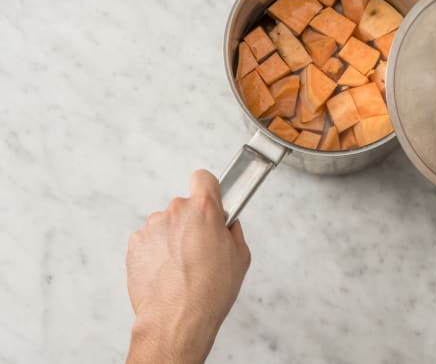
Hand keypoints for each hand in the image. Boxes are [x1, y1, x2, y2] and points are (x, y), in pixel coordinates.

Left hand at [126, 169, 250, 363]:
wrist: (176, 318)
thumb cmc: (209, 291)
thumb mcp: (240, 257)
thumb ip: (232, 231)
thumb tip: (226, 225)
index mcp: (204, 209)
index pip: (203, 178)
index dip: (208, 189)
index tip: (210, 201)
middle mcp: (175, 212)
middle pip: (184, 207)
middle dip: (191, 223)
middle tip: (200, 249)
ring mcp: (152, 227)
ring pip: (166, 224)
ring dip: (172, 238)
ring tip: (182, 267)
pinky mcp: (135, 243)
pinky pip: (149, 241)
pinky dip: (156, 253)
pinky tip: (166, 273)